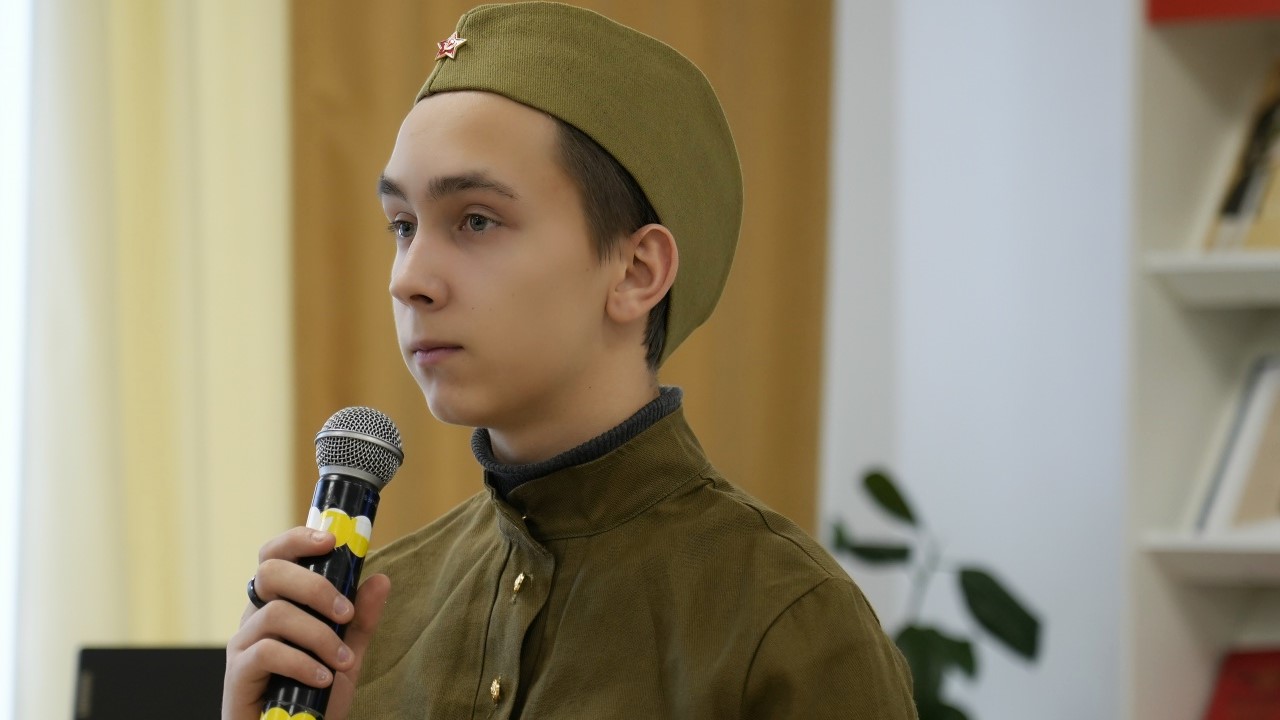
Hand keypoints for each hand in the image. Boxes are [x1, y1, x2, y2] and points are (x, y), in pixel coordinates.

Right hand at [223, 527, 390, 719]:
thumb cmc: (315, 696)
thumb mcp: (347, 654)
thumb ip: (361, 619)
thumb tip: (381, 579)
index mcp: (277, 603)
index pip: (275, 555)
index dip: (298, 540)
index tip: (333, 540)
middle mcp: (254, 617)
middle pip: (270, 573)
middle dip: (315, 587)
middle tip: (346, 613)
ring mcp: (242, 644)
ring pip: (275, 614)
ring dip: (319, 636)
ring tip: (343, 662)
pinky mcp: (237, 674)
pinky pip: (267, 652)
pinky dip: (303, 663)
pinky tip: (323, 679)